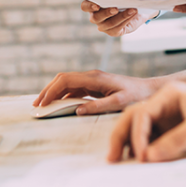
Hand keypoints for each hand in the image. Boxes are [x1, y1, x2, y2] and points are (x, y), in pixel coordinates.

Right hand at [34, 70, 159, 114]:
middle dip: (47, 91)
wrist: (149, 90)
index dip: (51, 91)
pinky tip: (58, 105)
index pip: (66, 80)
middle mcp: (91, 76)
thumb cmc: (137, 96)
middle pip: (62, 79)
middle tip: (36, 106)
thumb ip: (98, 106)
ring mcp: (92, 80)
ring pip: (66, 84)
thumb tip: (77, 110)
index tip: (42, 103)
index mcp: (95, 78)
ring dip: (53, 93)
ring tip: (43, 106)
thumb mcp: (119, 102)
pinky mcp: (94, 86)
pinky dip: (63, 96)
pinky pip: (74, 89)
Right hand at [81, 0, 154, 36]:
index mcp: (93, 4)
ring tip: (132, 9)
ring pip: (110, 23)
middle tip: (116, 8)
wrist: (135, 8)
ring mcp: (103, 26)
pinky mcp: (112, 32)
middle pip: (96, 17)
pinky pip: (118, 28)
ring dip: (122, 16)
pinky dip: (126, 20)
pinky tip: (133, 14)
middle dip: (106, 13)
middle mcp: (95, 17)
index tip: (97, 5)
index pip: (85, 6)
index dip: (89, 6)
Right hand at [107, 82, 185, 162]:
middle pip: (133, 118)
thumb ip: (178, 139)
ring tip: (121, 162)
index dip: (137, 136)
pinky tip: (142, 163)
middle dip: (121, 137)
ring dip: (129, 144)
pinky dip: (144, 150)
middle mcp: (166, 104)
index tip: (142, 157)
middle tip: (112, 159)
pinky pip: (154, 141)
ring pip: (140, 130)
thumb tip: (150, 156)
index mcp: (170, 95)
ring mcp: (170, 118)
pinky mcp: (176, 132)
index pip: (142, 113)